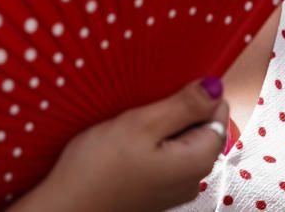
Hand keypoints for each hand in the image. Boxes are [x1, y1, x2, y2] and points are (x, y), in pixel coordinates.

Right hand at [7, 79, 227, 211]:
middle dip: (181, 108)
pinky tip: (129, 136)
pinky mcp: (155, 188)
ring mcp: (174, 186)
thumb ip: (184, 106)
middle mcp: (193, 178)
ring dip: (164, 123)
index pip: (218, 114)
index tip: (173, 84)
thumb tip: (215, 87)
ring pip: (182, 140)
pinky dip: (153, 139)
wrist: (66, 207)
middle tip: (149, 100)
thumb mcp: (143, 124)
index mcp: (197, 161)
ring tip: (136, 117)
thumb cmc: (100, 167)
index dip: (200, 93)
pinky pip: (166, 154)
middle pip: (202, 127)